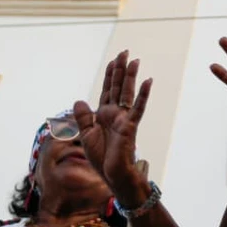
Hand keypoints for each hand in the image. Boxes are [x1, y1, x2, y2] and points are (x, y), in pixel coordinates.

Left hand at [74, 51, 152, 207]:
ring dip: (131, 76)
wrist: (111, 174)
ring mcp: (123, 118)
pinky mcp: (130, 126)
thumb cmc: (101, 158)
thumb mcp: (86, 136)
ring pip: (128, 93)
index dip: (110, 74)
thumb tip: (79, 100)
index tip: (114, 59)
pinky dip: (143, 95)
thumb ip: (83, 118)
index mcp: (103, 114)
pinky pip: (138, 108)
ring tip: (135, 61)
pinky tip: (148, 81)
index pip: (108, 89)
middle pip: (118, 86)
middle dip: (121, 69)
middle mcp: (115, 113)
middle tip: (126, 51)